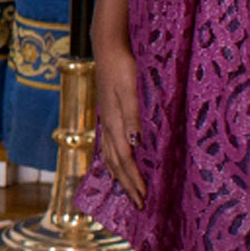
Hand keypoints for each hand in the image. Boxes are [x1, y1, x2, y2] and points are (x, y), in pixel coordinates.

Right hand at [91, 38, 143, 202]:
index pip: (125, 159)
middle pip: (116, 162)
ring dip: (119, 176)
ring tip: (126, 192)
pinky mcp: (107, 112)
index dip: (133, 180)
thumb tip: (135, 144)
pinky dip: (111, 160)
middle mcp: (108, 124)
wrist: (107, 45)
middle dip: (127, 185)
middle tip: (139, 205)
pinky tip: (114, 164)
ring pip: (110, 155)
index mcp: (115, 121)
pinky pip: (107, 144)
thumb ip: (132, 115)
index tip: (143, 199)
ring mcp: (106, 118)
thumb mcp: (131, 88)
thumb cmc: (123, 64)